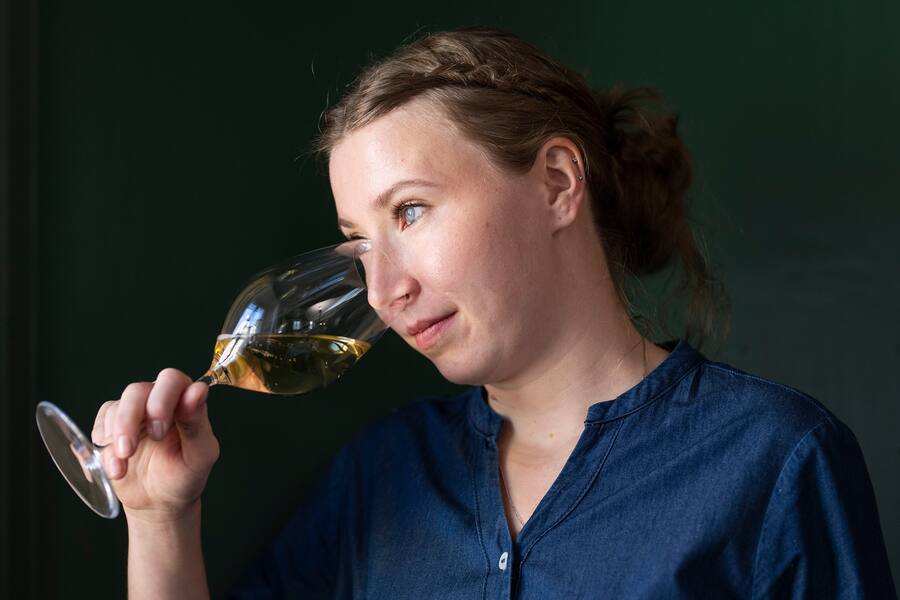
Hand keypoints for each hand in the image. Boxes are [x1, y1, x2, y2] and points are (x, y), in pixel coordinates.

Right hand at [91, 368, 219, 521]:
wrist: (158, 502)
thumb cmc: (185, 475)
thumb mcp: (199, 456)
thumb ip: (198, 424)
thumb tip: (197, 391)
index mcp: (185, 401)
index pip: (172, 380)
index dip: (163, 398)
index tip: (161, 430)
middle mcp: (158, 400)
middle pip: (137, 391)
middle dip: (130, 419)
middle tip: (132, 448)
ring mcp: (133, 413)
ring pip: (116, 408)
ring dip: (116, 437)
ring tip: (122, 465)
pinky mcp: (111, 428)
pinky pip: (100, 427)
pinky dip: (104, 449)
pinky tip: (116, 468)